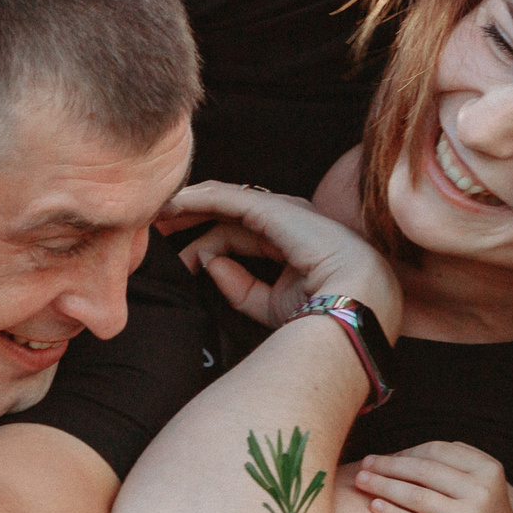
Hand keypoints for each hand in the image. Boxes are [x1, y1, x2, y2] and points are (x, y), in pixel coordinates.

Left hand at [160, 181, 401, 338]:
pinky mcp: (271, 207)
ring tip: (158, 215)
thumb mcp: (272, 304)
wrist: (354, 307)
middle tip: (157, 227)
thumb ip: (241, 286)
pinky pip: (227, 199)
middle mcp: (289, 221)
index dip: (207, 245)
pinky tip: (174, 204)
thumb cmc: (323, 314)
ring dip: (189, 208)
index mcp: (296, 244)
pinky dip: (198, 199)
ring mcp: (282, 211)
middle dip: (192, 220)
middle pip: (229, 217)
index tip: (179, 260)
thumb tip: (210, 265)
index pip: (242, 237)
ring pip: (224, 203)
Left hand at [355, 441, 512, 512]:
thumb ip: (452, 461)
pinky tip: (375, 506)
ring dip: (383, 486)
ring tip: (361, 481)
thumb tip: (401, 453)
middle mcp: (481, 493)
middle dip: (388, 466)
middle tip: (364, 464)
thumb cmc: (484, 512)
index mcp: (488, 470)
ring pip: (417, 497)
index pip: (437, 451)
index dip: (406, 452)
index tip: (383, 457)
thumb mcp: (481, 480)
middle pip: (424, 472)